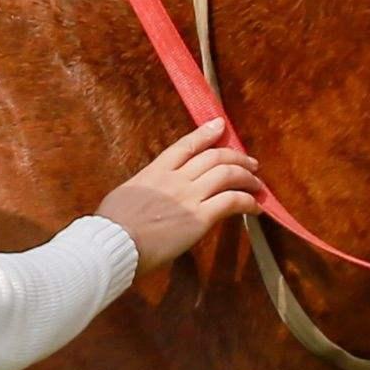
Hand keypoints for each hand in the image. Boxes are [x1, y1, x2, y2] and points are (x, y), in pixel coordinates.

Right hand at [97, 118, 262, 273]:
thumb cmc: (112, 225)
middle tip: (251, 163)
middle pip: (214, 157)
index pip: (186, 145)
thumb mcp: (126, 194)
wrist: (113, 243)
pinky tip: (255, 208)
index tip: (220, 126)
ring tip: (258, 184)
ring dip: (247, 178)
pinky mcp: (200, 217)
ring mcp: (189, 196)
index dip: (205, 133)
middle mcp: (176, 178)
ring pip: (227, 175)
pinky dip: (248, 202)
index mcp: (155, 171)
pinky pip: (232, 202)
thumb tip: (150, 193)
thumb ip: (145, 188)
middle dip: (237, 158)